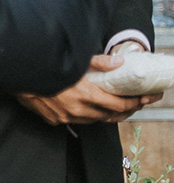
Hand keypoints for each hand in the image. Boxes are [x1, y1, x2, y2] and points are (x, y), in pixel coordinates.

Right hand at [16, 54, 157, 125]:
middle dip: (125, 111)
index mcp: (86, 95)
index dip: (133, 104)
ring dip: (107, 115)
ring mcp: (67, 117)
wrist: (24, 76)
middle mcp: (78, 110)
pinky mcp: (57, 120)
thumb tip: (121, 62)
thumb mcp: (78, 61)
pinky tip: (93, 108)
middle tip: (134, 104)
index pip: (118, 106)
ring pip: (95, 120)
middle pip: (109, 116)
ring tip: (117, 107)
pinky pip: (78, 121)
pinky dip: (88, 116)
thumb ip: (101, 63)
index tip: (140, 100)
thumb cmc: (52, 67)